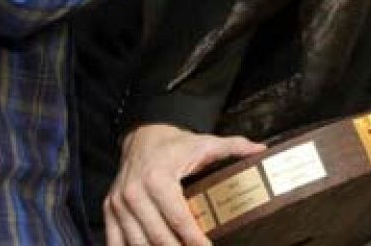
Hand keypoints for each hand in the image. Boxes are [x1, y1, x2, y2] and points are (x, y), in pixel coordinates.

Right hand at [104, 124, 263, 245]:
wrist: (142, 135)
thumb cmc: (176, 145)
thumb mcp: (205, 144)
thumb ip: (233, 147)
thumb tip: (260, 150)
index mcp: (158, 178)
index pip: (179, 219)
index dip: (195, 240)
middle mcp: (134, 193)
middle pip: (158, 236)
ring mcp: (118, 204)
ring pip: (137, 243)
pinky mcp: (109, 210)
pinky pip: (114, 240)